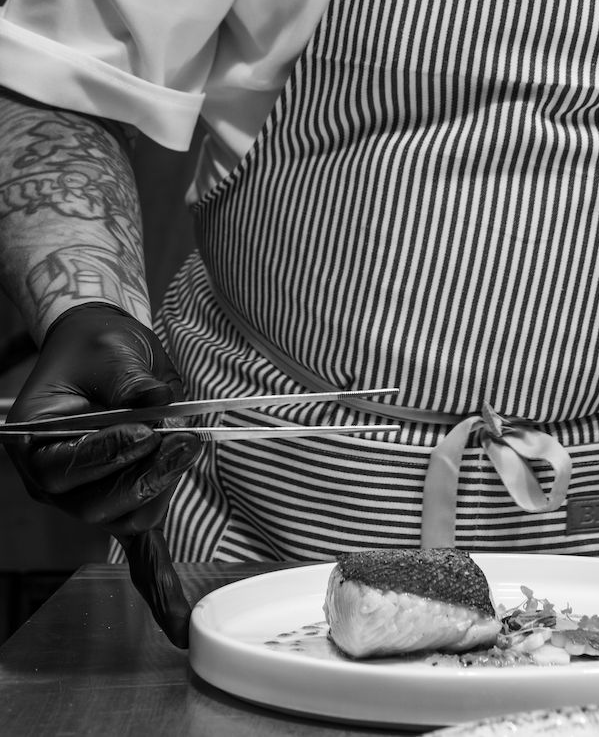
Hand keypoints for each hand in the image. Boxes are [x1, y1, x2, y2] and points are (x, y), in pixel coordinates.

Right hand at [5, 301, 200, 645]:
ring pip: (127, 517)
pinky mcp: (123, 501)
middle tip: (184, 440)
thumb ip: (130, 381)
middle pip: (98, 505)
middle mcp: (57, 484)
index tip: (144, 430)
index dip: (107, 452)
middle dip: (144, 475)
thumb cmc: (96, 349)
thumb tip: (158, 405)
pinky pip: (139, 545)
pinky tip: (177, 620)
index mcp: (35, 446)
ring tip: (191, 444)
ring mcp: (88, 499)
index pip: (67, 467)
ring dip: (164, 487)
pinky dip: (159, 581)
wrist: (101, 349)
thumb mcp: (110, 351)